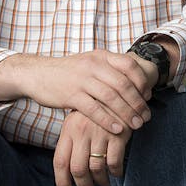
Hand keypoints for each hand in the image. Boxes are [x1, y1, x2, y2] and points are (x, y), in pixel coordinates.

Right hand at [0, 50, 151, 135]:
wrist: (37, 73)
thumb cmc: (69, 72)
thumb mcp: (90, 63)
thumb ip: (110, 70)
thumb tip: (135, 83)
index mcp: (101, 56)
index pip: (129, 65)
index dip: (142, 82)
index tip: (148, 96)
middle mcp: (93, 65)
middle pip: (124, 84)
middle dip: (138, 103)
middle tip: (147, 117)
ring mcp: (82, 80)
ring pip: (111, 98)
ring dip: (127, 113)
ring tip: (136, 125)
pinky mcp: (71, 95)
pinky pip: (94, 109)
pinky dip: (108, 120)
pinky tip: (117, 129)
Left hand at [54, 111, 130, 185]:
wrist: (117, 89)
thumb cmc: (95, 110)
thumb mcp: (77, 121)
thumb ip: (70, 142)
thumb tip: (66, 171)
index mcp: (68, 129)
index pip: (60, 162)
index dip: (62, 182)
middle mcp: (82, 132)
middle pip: (78, 169)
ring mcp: (100, 133)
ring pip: (96, 168)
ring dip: (100, 182)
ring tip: (103, 184)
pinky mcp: (118, 134)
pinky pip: (114, 162)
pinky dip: (115, 172)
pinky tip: (116, 173)